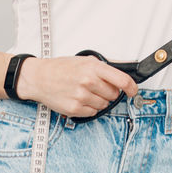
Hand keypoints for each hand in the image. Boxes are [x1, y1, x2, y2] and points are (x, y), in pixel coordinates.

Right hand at [16, 55, 139, 117]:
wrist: (39, 77)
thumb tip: (123, 73)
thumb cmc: (61, 68)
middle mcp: (88, 82)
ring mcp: (81, 96)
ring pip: (104, 104)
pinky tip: (80, 99)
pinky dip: (90, 107)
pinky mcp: (74, 109)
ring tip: (86, 92)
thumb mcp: (86, 60)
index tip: (132, 91)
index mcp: (94, 68)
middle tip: (98, 87)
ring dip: (99, 100)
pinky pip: (93, 112)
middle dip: (110, 92)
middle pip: (114, 94)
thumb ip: (105, 67)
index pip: (122, 80)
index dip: (131, 87)